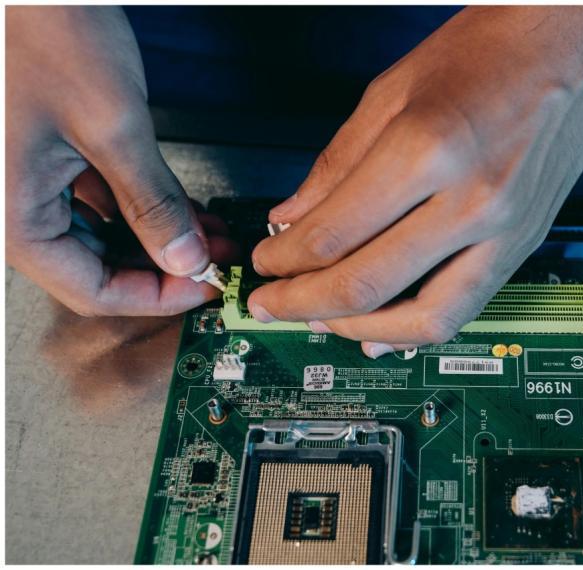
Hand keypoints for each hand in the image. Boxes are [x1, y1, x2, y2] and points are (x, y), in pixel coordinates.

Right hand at [6, 6, 235, 315]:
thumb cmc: (42, 32)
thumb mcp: (111, 127)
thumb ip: (152, 201)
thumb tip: (184, 256)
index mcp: (13, 216)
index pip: (91, 290)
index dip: (156, 296)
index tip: (204, 285)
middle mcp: (14, 207)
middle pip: (96, 268)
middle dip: (163, 266)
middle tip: (216, 258)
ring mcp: (29, 183)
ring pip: (102, 238)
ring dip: (158, 238)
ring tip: (210, 232)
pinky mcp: (47, 159)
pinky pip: (97, 201)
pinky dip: (141, 207)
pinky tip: (182, 204)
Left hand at [250, 6, 582, 355]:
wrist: (575, 41)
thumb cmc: (489, 49)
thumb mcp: (392, 91)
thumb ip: (336, 164)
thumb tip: (293, 218)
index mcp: (428, 149)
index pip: (334, 234)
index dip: (284, 259)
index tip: (263, 263)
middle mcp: (472, 200)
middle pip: (368, 284)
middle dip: (303, 304)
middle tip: (270, 305)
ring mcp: (507, 229)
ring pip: (424, 318)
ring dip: (359, 330)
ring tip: (322, 321)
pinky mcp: (526, 243)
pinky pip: (466, 308)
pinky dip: (417, 328)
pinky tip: (384, 331)